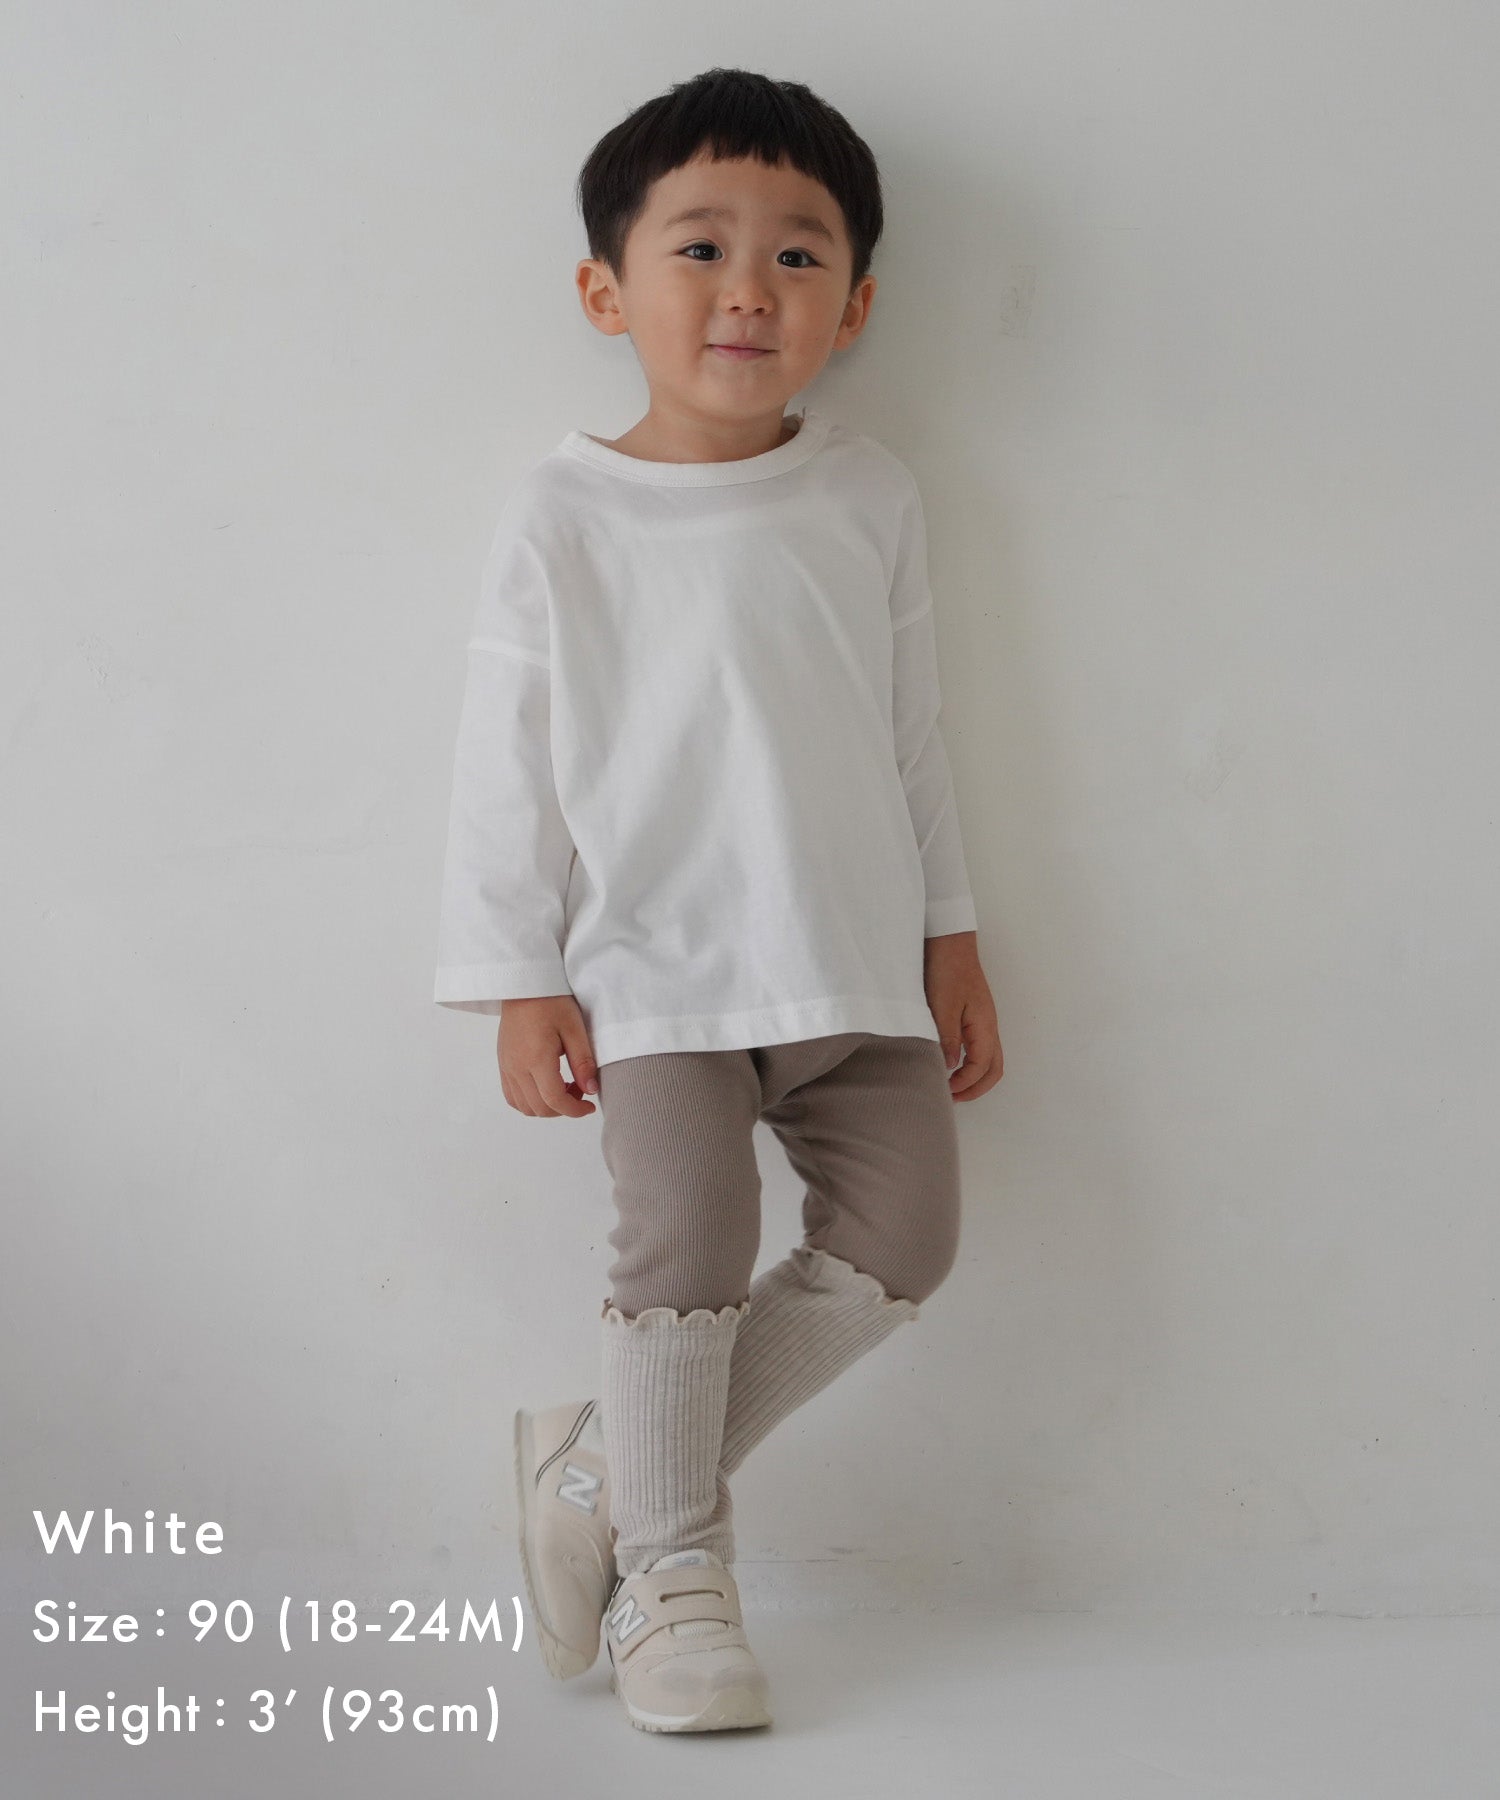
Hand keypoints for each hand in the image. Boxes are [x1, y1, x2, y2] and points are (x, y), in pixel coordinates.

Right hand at [497, 995, 599, 1117]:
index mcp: (536, 1058)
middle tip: (580, 1090)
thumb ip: (583, 1062)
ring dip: (546, 1107)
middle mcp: (516, 1067)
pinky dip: (530, 1100)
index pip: (554, 1100)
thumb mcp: (574, 1028)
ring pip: (524, 1107)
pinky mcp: (503, 1064)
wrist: (524, 985)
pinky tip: (546, 1086)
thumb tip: (591, 1090)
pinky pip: (512, 1096)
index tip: (589, 1106)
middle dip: (564, 1108)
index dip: (575, 1110)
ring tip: (564, 1087)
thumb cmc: (551, 1001)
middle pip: (539, 1108)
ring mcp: (506, 1067)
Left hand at [923, 931, 1003, 1101]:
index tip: (945, 1091)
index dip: (966, 1084)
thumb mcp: (942, 1006)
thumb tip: (950, 1067)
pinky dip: (970, 1063)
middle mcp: (989, 1027)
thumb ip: (947, 1038)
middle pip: (994, 1069)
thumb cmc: (947, 970)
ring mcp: (984, 1021)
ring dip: (974, 1077)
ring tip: (951, 1086)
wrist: (950, 942)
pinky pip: (980, 1048)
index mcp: (985, 1026)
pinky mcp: (975, 1016)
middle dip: (976, 1088)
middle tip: (952, 1098)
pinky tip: (951, 1063)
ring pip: (989, 1059)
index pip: (983, 1067)